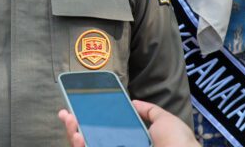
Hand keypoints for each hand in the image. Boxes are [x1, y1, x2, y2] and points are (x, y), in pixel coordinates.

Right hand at [58, 101, 199, 146]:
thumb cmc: (178, 143)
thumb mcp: (164, 120)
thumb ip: (148, 111)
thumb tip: (133, 102)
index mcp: (130, 141)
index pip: (104, 132)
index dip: (89, 121)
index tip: (76, 109)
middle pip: (90, 140)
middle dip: (74, 127)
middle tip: (66, 114)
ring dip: (73, 135)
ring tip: (71, 124)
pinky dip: (80, 146)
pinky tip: (78, 136)